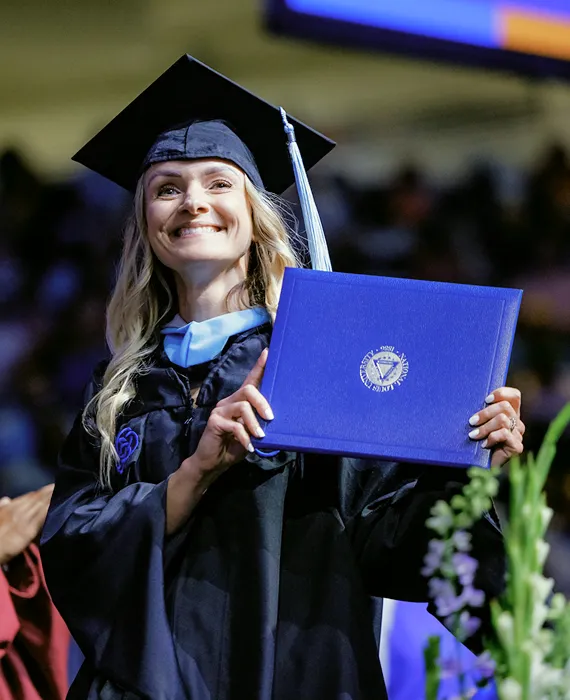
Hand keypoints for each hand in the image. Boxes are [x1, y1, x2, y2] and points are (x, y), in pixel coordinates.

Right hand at [0, 485, 54, 565]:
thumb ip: (2, 508)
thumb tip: (6, 499)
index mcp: (8, 508)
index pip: (27, 497)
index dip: (39, 492)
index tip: (49, 487)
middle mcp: (17, 511)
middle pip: (35, 499)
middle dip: (46, 492)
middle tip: (57, 485)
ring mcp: (23, 520)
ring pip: (39, 506)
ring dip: (49, 498)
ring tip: (59, 491)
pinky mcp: (28, 530)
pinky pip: (40, 518)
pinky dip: (47, 510)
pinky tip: (54, 505)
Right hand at [184, 348, 272, 482]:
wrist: (212, 463)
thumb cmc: (234, 446)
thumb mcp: (251, 433)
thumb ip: (259, 422)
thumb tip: (274, 417)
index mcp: (239, 401)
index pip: (250, 380)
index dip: (259, 366)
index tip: (269, 352)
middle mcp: (228, 401)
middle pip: (248, 390)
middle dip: (262, 403)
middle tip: (270, 418)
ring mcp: (220, 410)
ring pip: (243, 406)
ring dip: (254, 423)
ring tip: (260, 437)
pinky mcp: (214, 421)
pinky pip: (235, 425)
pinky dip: (245, 437)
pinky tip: (249, 446)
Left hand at [467, 387, 524, 467]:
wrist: (475, 466)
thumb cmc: (473, 440)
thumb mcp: (477, 422)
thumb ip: (482, 410)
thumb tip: (473, 394)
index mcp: (509, 413)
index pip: (514, 395)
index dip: (501, 393)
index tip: (485, 400)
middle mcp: (516, 422)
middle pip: (505, 406)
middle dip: (485, 413)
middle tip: (471, 422)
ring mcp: (518, 435)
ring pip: (503, 420)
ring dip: (484, 427)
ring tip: (473, 435)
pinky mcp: (517, 447)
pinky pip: (504, 434)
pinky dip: (490, 438)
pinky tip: (483, 445)